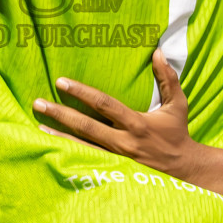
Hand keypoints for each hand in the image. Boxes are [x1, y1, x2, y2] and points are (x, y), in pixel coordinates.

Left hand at [32, 50, 198, 177]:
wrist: (184, 170)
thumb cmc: (177, 133)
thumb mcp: (178, 105)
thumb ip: (168, 78)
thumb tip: (158, 52)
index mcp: (137, 123)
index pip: (104, 104)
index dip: (82, 93)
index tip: (61, 82)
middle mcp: (124, 142)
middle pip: (86, 126)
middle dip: (60, 114)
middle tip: (39, 103)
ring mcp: (117, 159)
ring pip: (82, 146)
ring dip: (59, 136)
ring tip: (38, 126)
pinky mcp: (113, 170)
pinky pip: (87, 161)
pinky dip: (69, 154)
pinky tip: (52, 149)